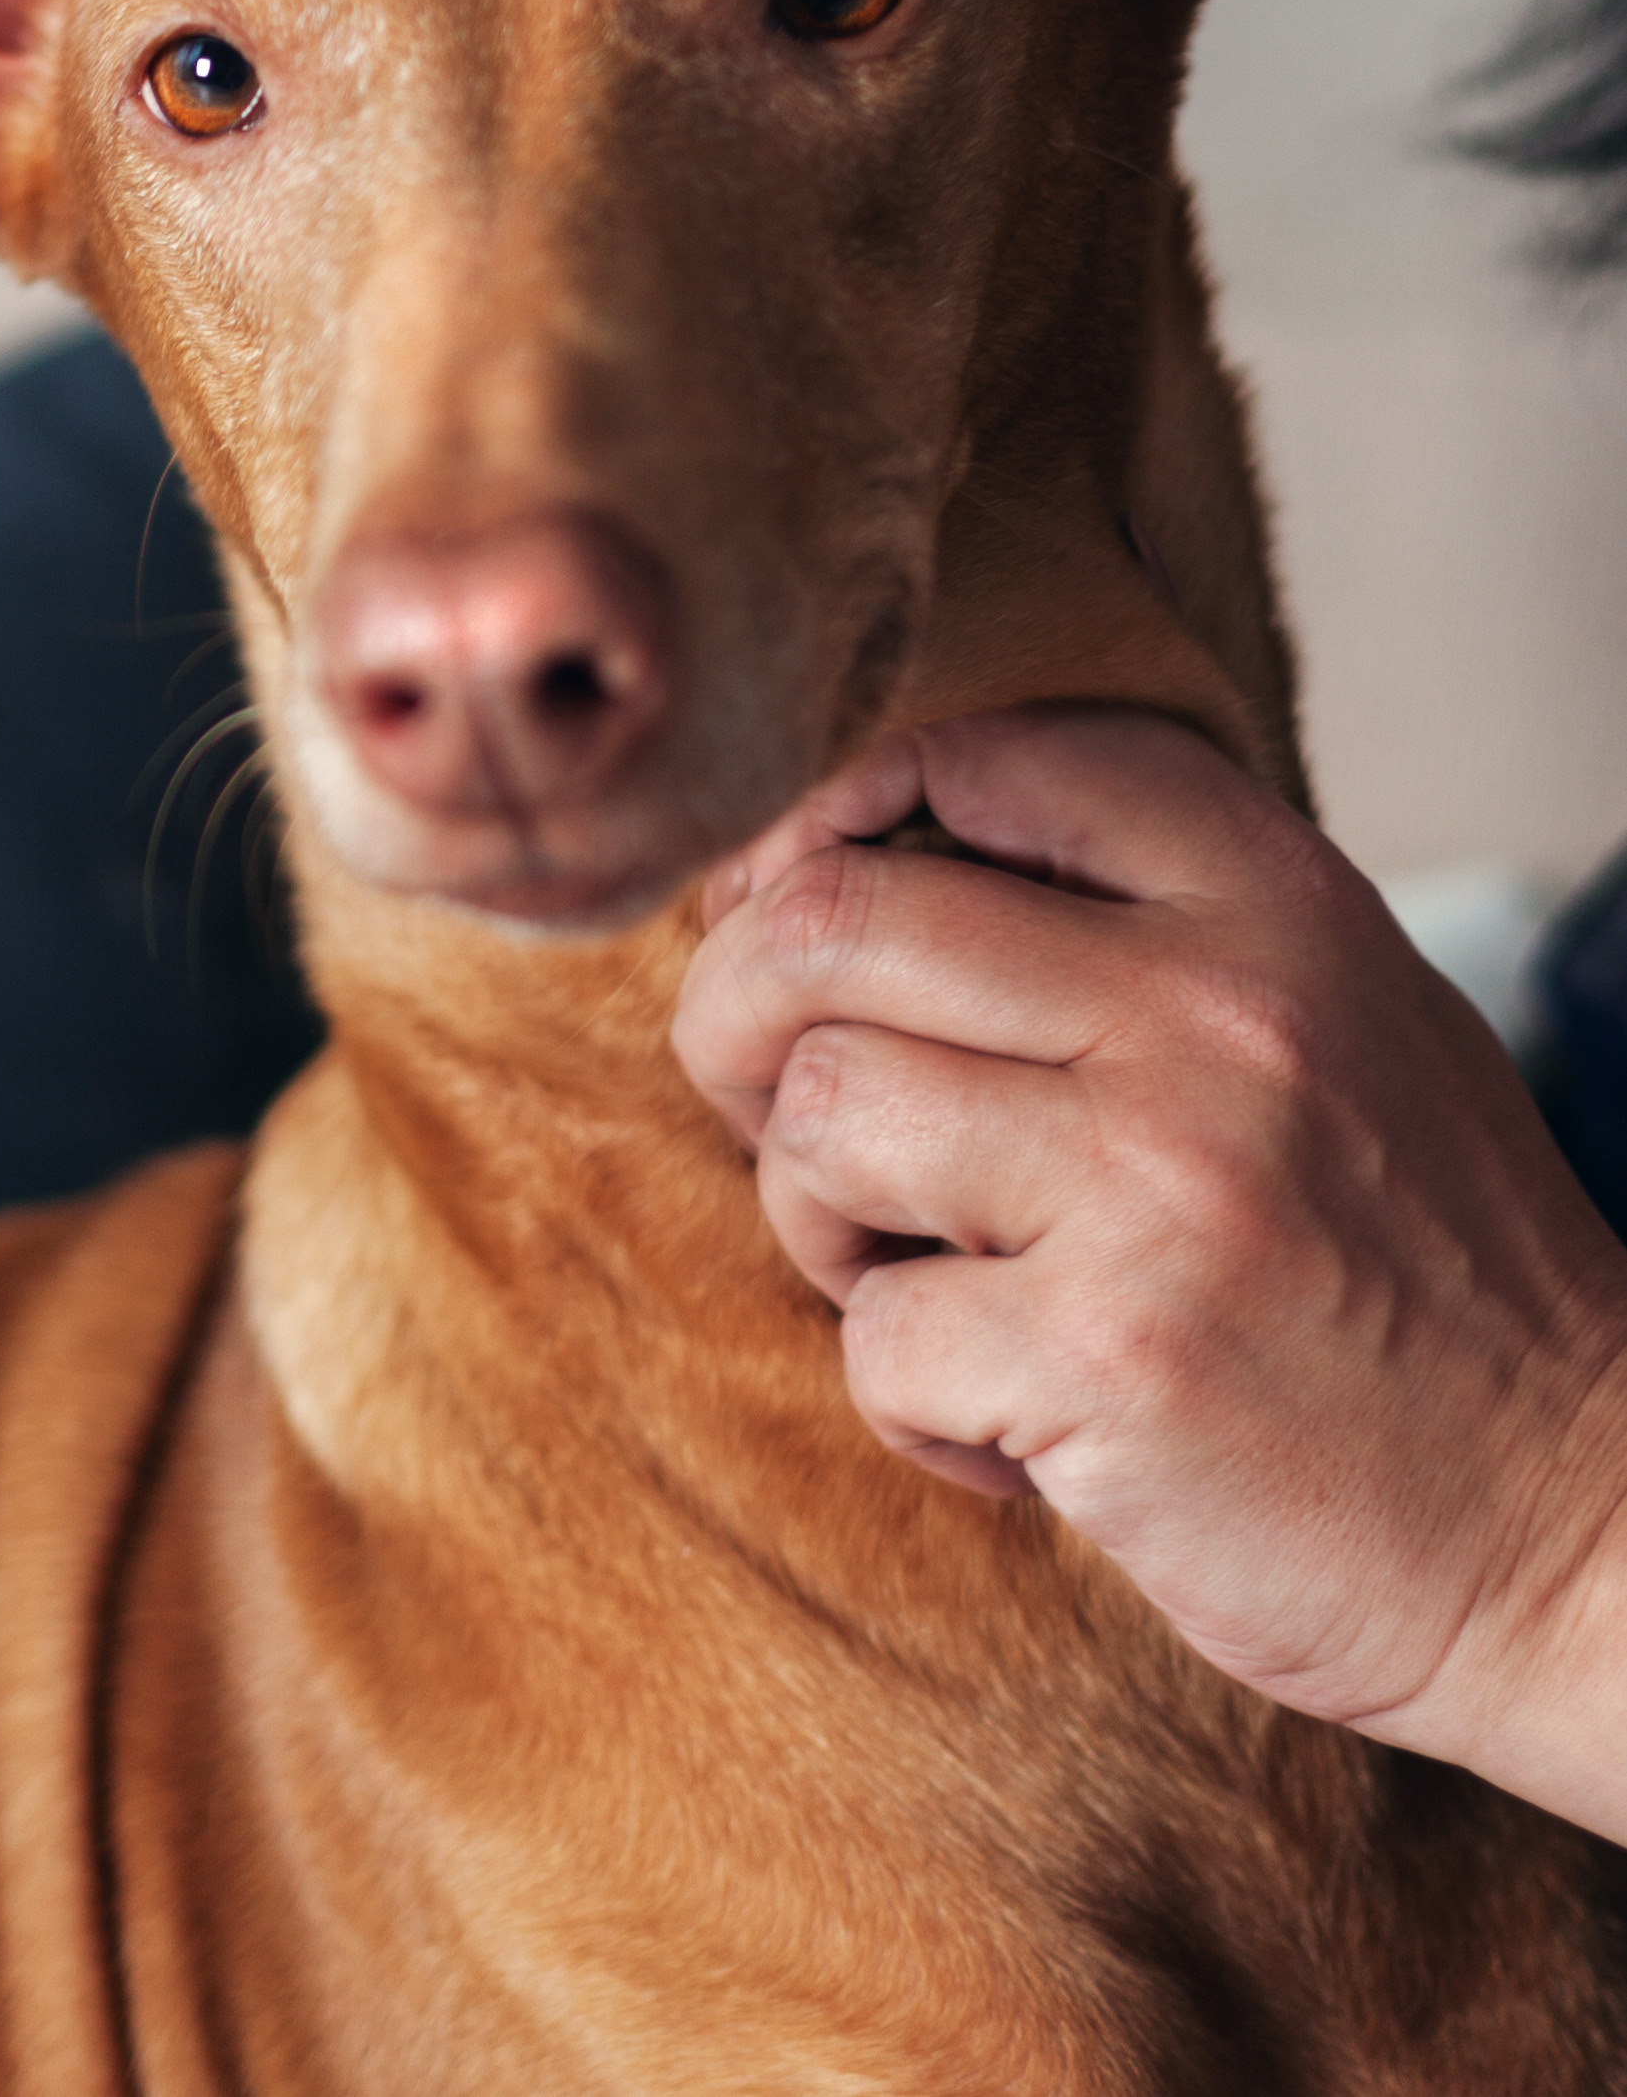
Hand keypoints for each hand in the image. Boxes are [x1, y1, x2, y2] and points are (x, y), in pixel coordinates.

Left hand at [674, 708, 1626, 1832]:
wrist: (1584, 1523)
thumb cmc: (1422, 1273)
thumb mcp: (1339, 1017)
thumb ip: (1142, 919)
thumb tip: (849, 851)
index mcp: (1270, 902)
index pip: (977, 757)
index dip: (836, 824)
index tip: (804, 913)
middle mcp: (1213, 1010)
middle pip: (829, 919)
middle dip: (737, 1007)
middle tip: (771, 1097)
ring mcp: (1157, 1182)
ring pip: (817, 1112)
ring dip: (817, 1212)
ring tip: (923, 1277)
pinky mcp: (1107, 1363)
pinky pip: (871, 1334)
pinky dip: (910, 1400)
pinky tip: (1016, 1427)